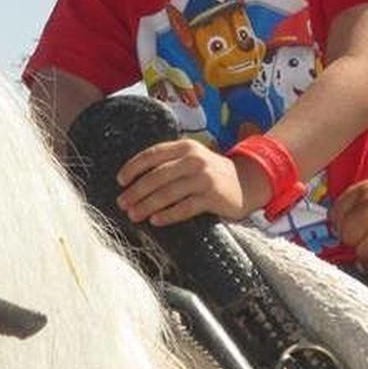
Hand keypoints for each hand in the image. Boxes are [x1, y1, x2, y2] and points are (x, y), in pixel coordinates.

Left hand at [116, 137, 261, 225]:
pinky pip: (185, 207)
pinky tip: (155, 221)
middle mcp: (194, 159)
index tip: (120, 181)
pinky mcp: (212, 196)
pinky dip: (168, 215)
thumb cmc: (210, 173)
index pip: (153, 154)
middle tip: (122, 203)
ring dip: (147, 205)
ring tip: (133, 215)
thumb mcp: (192, 159)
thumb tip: (135, 180)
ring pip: (168, 193)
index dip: (134, 167)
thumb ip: (169, 163)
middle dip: (136, 191)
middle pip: (157, 176)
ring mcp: (204, 178)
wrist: (247, 182)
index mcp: (185, 147)